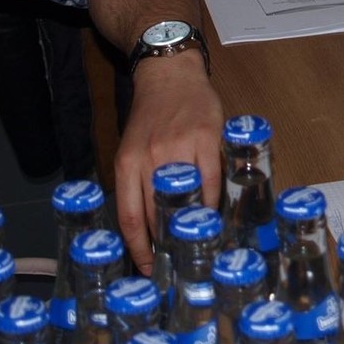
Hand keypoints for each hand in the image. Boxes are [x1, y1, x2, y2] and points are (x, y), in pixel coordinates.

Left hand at [113, 53, 223, 271]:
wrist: (170, 74)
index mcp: (126, 164)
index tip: (149, 269)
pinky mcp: (204, 139)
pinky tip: (217, 214)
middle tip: (176, 263)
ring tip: (199, 244)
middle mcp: (149, 158)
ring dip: (193, 225)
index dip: (139, 249)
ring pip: (186, 199)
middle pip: (157, 213)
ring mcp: (177, 148)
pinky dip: (214, 202)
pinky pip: (211, 180)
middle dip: (166, 243)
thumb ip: (138, 182)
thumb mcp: (133, 149)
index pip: (129, 217)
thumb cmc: (152, 116)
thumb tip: (150, 226)